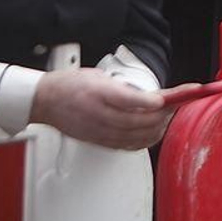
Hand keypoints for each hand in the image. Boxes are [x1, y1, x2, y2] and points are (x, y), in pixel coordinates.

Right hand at [30, 68, 170, 149]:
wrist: (45, 100)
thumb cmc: (70, 85)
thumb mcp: (99, 75)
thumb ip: (122, 87)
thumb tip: (149, 96)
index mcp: (99, 93)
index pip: (128, 99)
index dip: (149, 101)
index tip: (164, 100)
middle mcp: (99, 114)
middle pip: (136, 121)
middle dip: (161, 115)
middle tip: (176, 105)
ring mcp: (98, 131)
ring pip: (134, 136)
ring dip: (156, 128)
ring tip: (167, 118)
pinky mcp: (98, 141)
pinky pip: (126, 145)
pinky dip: (143, 140)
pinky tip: (152, 133)